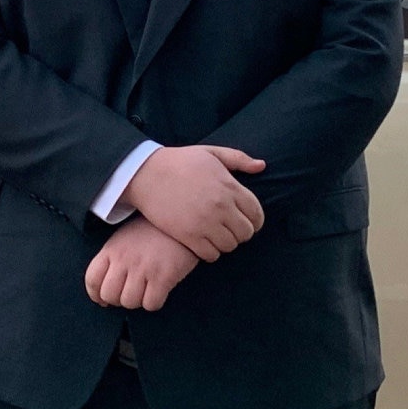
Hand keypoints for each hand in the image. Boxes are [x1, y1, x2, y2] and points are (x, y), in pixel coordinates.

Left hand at [84, 217, 197, 310]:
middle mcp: (124, 259)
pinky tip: (159, 290)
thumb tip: (106, 286)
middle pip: (109, 295)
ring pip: (129, 302)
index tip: (103, 300)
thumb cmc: (153, 230)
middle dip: (118, 300)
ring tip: (146, 290)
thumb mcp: (125, 237)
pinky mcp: (163, 276)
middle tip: (129, 294)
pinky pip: (151, 304)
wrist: (181, 218)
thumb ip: (113, 258)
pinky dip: (155, 302)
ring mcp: (143, 268)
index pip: (92, 279)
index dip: (95, 295)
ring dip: (138, 301)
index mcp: (112, 249)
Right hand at [122, 145, 265, 261]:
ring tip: (216, 235)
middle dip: (241, 232)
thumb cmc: (180, 161)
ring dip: (225, 243)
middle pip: (246, 233)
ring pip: (230, 246)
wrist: (146, 173)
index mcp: (229, 186)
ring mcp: (205, 223)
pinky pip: (211, 255)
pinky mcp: (189, 236)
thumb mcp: (210, 153)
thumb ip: (238, 159)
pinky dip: (210, 252)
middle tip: (229, 228)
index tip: (246, 220)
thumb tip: (261, 166)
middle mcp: (221, 206)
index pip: (257, 214)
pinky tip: (203, 242)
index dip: (255, 220)